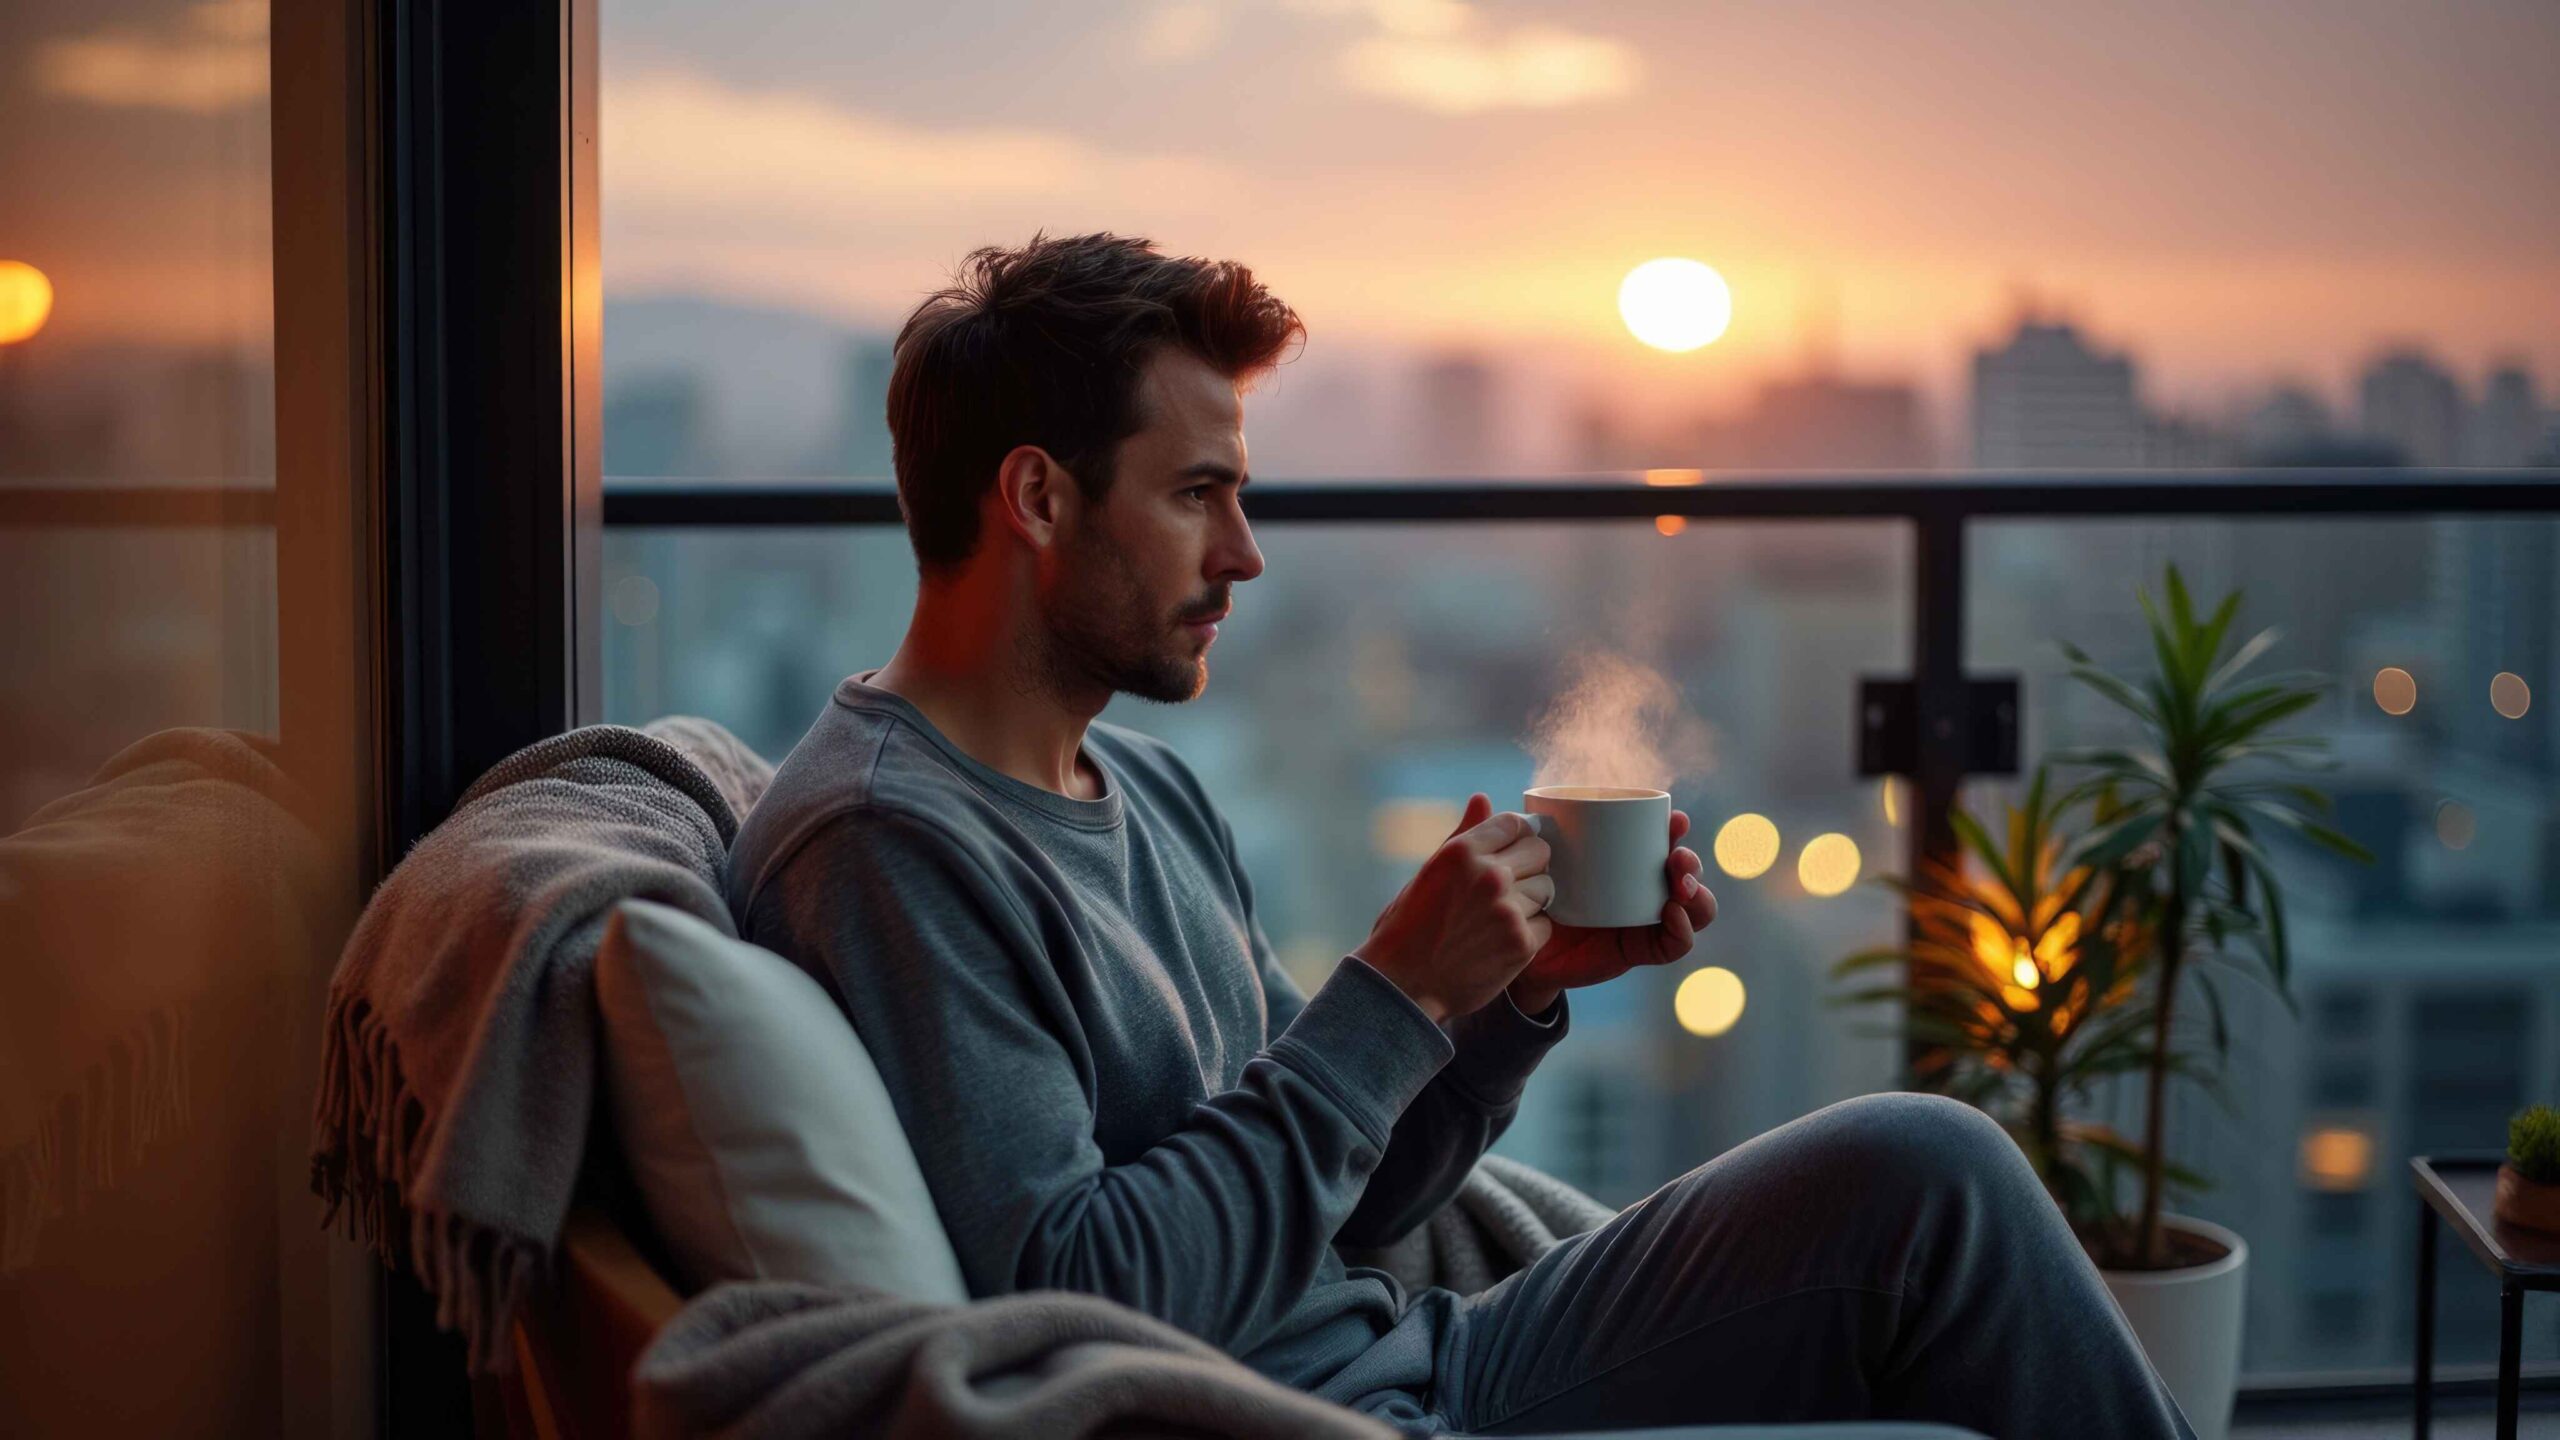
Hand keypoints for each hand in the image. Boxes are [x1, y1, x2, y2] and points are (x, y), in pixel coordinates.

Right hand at [1354, 794, 1552, 1022]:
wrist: (1402, 985)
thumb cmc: (1409, 926)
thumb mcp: (1429, 872)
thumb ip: (1463, 834)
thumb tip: (1483, 797)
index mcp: (1462, 851)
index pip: (1515, 823)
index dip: (1515, 838)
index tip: (1507, 855)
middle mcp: (1489, 874)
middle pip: (1540, 852)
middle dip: (1529, 867)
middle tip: (1505, 890)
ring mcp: (1508, 909)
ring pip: (1547, 889)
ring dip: (1530, 902)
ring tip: (1497, 920)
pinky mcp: (1522, 943)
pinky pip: (1546, 925)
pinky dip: (1529, 934)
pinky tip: (1500, 942)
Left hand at [1506, 810, 1716, 1014]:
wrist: (1513, 954)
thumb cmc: (1517, 901)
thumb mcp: (1514, 868)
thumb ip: (1497, 836)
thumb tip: (1480, 797)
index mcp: (1616, 859)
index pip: (1655, 838)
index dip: (1672, 827)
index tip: (1674, 816)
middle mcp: (1637, 885)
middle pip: (1680, 868)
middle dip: (1688, 858)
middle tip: (1677, 856)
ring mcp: (1643, 917)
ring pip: (1690, 904)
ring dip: (1696, 892)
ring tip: (1680, 884)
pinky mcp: (1639, 948)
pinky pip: (1674, 943)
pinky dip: (1683, 930)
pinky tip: (1672, 916)